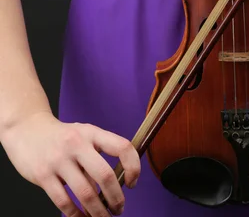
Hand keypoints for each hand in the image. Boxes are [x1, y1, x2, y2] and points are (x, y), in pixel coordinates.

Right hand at [1, 111, 139, 216]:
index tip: (132, 183)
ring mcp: (59, 159)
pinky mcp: (43, 175)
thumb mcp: (83, 136)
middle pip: (105, 175)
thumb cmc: (62, 136)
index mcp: (92, 132)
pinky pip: (64, 202)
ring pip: (86, 193)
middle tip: (119, 208)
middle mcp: (77, 144)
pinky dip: (76, 215)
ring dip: (98, 212)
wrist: (26, 129)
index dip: (133, 167)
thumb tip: (115, 186)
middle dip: (116, 198)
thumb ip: (97, 156)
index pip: (122, 147)